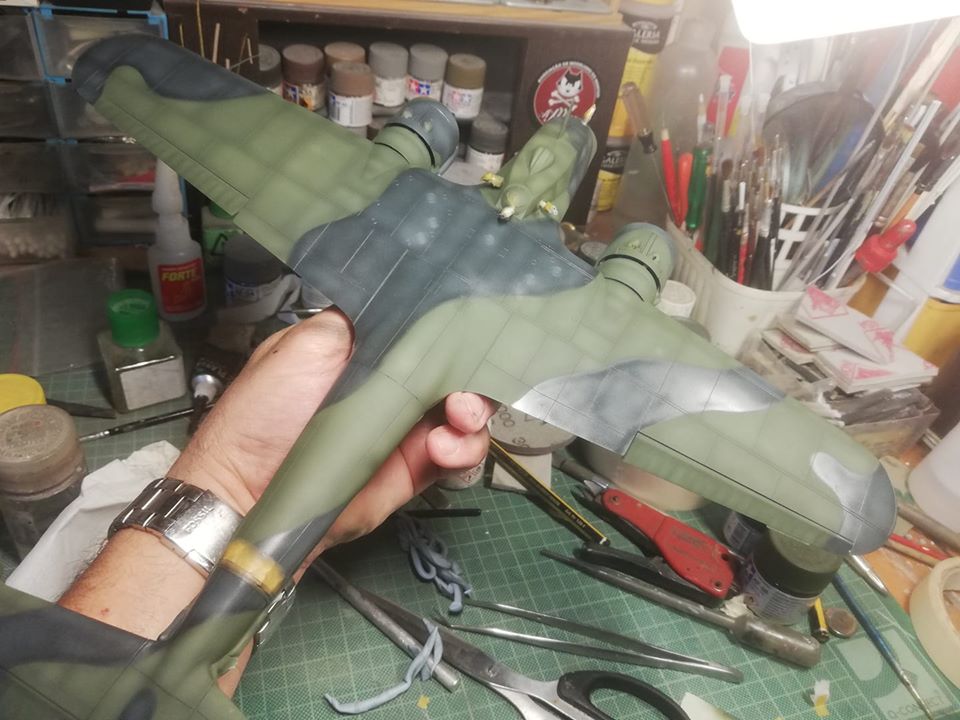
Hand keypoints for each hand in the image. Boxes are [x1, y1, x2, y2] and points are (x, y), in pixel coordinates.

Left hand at [171, 309, 495, 554]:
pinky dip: (464, 449)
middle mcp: (391, 386)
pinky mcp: (413, 470)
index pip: (423, 333)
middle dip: (472, 374)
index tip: (467, 332)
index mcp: (366, 352)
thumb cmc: (263, 415)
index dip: (451, 330)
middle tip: (463, 391)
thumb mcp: (301, 346)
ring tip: (457, 420)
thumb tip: (402, 305)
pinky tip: (443, 448)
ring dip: (473, 412)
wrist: (248, 493)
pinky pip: (457, 455)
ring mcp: (405, 429)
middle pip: (455, 369)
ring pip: (465, 411)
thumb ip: (356, 322)